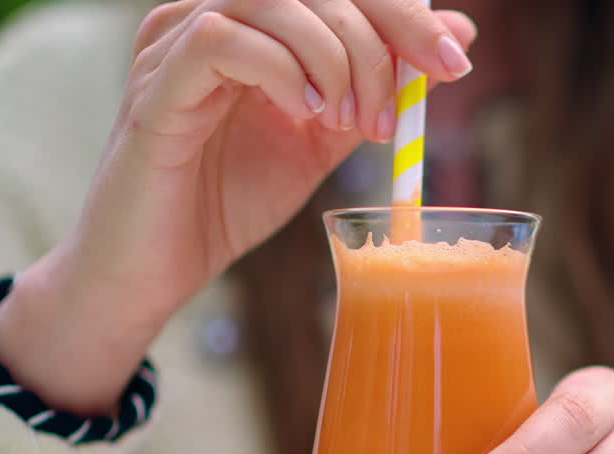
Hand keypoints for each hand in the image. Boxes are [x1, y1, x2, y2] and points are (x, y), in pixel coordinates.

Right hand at [0, 0, 475, 414]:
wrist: (159, 267)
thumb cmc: (230, 198)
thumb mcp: (325, 137)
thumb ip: (379, 85)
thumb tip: (456, 37)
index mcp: (254, 21)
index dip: (403, 12)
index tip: (453, 61)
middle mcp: (210, 14)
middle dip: (379, 39)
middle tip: (391, 110)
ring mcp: (176, 42)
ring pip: (273, 0)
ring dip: (335, 58)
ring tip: (346, 121)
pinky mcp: (157, 82)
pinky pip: (221, 39)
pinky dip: (280, 70)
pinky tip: (303, 112)